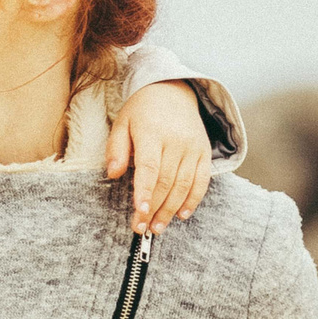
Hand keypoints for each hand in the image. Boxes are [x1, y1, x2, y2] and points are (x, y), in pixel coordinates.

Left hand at [105, 80, 213, 235]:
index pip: (149, 167)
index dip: (145, 192)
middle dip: (154, 208)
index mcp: (152, 132)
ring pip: (184, 185)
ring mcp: (193, 147)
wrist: (173, 91)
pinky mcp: (204, 152)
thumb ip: (116, 149)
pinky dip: (193, 200)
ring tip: (157, 227)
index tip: (140, 212)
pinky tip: (182, 215)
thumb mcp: (122, 123)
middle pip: (166, 181)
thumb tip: (113, 174)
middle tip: (141, 228)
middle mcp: (176, 141)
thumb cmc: (142, 111)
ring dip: (171, 210)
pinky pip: (202, 181)